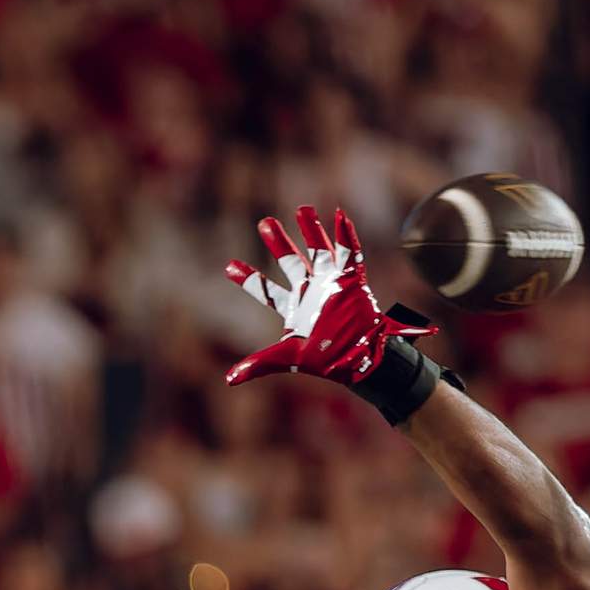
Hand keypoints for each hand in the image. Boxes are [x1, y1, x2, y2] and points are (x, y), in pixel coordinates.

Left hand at [225, 206, 443, 422]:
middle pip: (291, 261)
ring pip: (319, 250)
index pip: (267, 291)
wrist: (361, 359)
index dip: (249, 279)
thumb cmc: (327, 359)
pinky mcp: (353, 280)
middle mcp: (311, 292)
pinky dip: (345, 234)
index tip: (228, 266)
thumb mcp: (288, 357)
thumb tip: (229, 380)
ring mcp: (332, 284)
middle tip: (264, 223)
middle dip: (278, 242)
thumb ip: (260, 363)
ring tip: (301, 209)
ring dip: (311, 229)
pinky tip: (339, 215)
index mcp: (294, 309)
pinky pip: (350, 253)